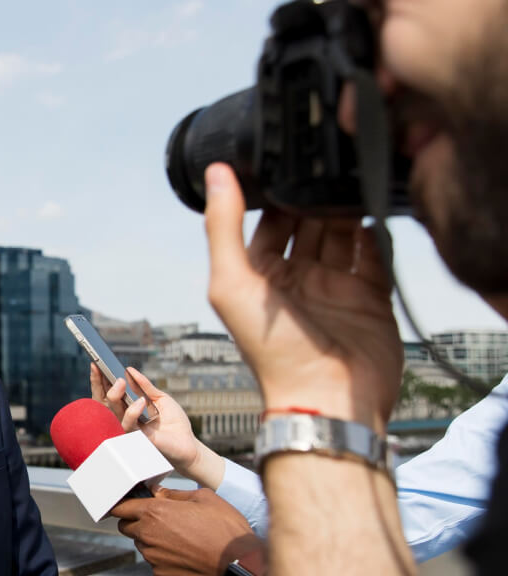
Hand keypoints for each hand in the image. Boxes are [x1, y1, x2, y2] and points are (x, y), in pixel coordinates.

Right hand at [89, 364, 225, 488]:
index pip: (110, 393)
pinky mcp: (136, 438)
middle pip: (105, 401)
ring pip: (113, 411)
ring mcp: (129, 428)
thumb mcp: (160, 398)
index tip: (96, 363)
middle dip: (100, 384)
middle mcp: (125, 417)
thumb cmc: (174, 422)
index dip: (100, 380)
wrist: (188, 443)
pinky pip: (128, 424)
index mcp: (128, 408)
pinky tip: (141, 401)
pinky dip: (133, 411)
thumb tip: (129, 371)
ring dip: (115, 394)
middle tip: (102, 368)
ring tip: (121, 381)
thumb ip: (145, 386)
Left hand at [109, 487, 261, 575]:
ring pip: (141, 544)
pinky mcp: (162, 574)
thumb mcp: (204, 498)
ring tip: (179, 536)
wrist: (240, 566)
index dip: (123, 504)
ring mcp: (153, 557)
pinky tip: (185, 553)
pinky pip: (155, 561)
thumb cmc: (225, 529)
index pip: (121, 507)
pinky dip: (164, 556)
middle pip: (125, 526)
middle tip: (158, 518)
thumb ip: (175, 495)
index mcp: (155, 512)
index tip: (128, 503)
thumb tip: (159, 493)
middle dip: (136, 521)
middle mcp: (148, 535)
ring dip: (151, 539)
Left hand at [203, 163, 401, 430]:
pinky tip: (375, 208)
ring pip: (342, 232)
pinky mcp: (370, 296)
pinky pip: (376, 254)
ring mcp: (334, 286)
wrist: (329, 399)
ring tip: (352, 178)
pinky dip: (376, 231)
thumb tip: (216, 172)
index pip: (268, 221)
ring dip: (346, 207)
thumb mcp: (233, 284)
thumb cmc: (271, 352)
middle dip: (315, 196)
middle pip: (308, 222)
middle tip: (327, 165)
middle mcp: (295, 278)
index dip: (276, 193)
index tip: (285, 160)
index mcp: (258, 275)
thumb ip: (223, 228)